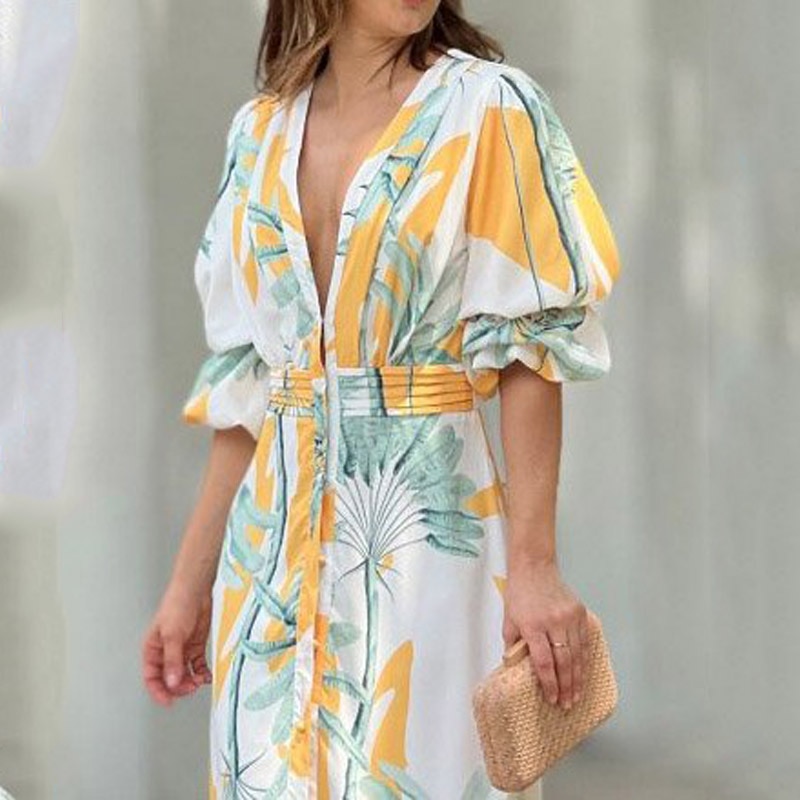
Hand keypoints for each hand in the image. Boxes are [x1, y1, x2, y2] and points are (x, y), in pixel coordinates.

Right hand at [141, 581, 212, 706]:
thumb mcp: (172, 635)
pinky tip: (206, 675)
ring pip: (184, 675)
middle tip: (190, 687)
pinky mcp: (195, 647)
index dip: (158, 691)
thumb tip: (172, 682)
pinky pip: (197, 666)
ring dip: (191, 681)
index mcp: (153, 650)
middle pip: (169, 679)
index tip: (169, 701)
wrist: (196, 590)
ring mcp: (181, 650)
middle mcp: (166, 652)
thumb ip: (172, 660)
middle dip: (179, 687)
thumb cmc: (177, 604)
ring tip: (199, 681)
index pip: (151, 677)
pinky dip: (201, 672)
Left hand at [502, 558, 589, 709]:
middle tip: (567, 704)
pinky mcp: (580, 612)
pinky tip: (583, 672)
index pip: (544, 662)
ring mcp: (569, 617)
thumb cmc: (519, 593)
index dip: (549, 683)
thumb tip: (514, 666)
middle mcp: (554, 622)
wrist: (534, 568)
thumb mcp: (509, 619)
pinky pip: (585, 641)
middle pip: (564, 661)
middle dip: (566, 686)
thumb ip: (512, 644)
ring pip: (578, 654)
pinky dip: (585, 659)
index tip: (552, 698)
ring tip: (577, 695)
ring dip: (578, 677)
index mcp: (533, 625)